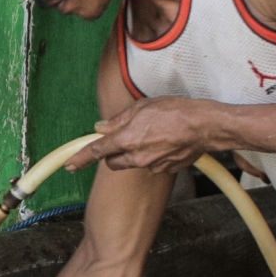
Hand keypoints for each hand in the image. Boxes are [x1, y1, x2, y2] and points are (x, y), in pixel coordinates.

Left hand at [80, 97, 234, 172]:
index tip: (71, 164)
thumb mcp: (142, 106)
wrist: (204, 126)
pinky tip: (165, 142)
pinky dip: (153, 156)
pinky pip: (152, 164)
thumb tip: (102, 128)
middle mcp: (137, 156)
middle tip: (122, 139)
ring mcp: (152, 165)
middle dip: (112, 154)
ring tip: (153, 135)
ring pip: (133, 163)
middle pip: (113, 162)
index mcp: (128, 139)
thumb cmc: (175, 111)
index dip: (81, 158)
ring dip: (135, 153)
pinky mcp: (166, 170)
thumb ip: (119, 120)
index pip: (97, 151)